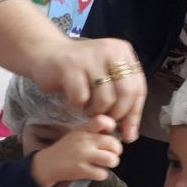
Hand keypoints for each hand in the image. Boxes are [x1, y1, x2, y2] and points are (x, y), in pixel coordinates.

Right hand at [29, 37, 146, 142]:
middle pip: (125, 94)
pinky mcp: (70, 68)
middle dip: (116, 115)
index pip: (138, 88)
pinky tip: (75, 102)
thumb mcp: (104, 80)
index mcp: (123, 52)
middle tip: (104, 120)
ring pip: (105, 99)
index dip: (134, 115)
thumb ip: (120, 102)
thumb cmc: (79, 72)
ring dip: (95, 112)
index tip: (127, 134)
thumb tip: (130, 135)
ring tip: (88, 109)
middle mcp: (110, 51)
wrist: (47, 55)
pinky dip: (78, 107)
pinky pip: (81, 99)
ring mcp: (90, 58)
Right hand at [30, 115, 122, 186]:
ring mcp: (83, 156)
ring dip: (111, 163)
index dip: (111, 127)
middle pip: (113, 143)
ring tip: (105, 165)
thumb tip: (112, 134)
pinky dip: (101, 175)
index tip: (109, 134)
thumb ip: (92, 132)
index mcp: (83, 130)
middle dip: (116, 151)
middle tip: (111, 155)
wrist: (46, 165)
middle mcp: (84, 141)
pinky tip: (96, 173)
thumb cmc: (64, 151)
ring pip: (111, 159)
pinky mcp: (81, 170)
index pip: (103, 121)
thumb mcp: (75, 134)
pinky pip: (102, 174)